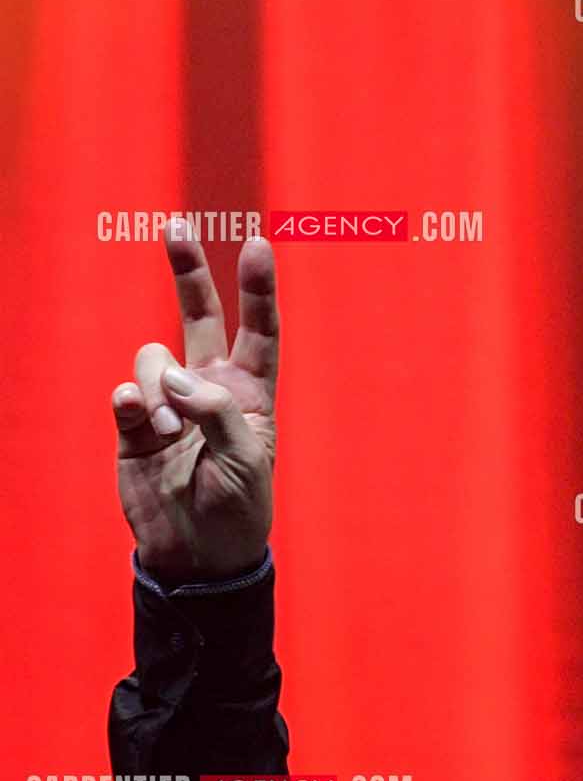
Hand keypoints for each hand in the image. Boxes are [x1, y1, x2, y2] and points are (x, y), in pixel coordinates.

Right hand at [112, 221, 278, 583]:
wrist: (197, 555)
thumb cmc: (238, 509)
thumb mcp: (247, 463)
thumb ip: (219, 413)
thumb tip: (177, 377)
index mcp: (249, 394)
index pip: (258, 333)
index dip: (258, 290)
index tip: (257, 244)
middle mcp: (208, 387)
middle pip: (199, 315)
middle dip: (188, 270)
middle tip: (177, 225)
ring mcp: (169, 401)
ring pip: (153, 356)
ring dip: (160, 387)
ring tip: (171, 432)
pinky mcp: (134, 423)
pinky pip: (126, 391)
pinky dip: (133, 402)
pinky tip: (143, 423)